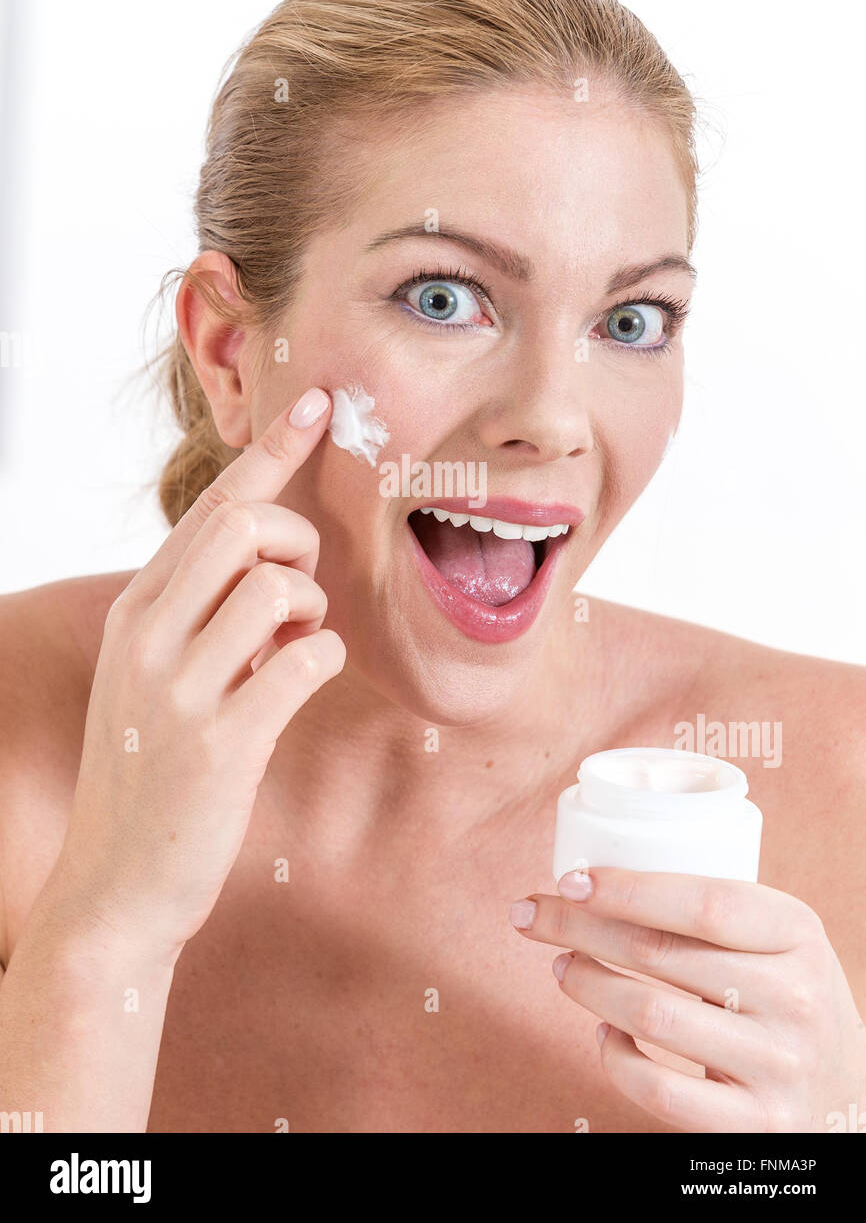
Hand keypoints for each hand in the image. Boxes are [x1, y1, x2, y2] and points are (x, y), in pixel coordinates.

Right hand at [47, 388, 344, 967]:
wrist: (113, 888)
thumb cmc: (151, 774)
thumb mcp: (154, 680)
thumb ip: (200, 617)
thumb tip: (271, 566)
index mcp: (136, 613)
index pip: (210, 508)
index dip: (272, 454)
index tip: (320, 407)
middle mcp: (148, 638)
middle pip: (243, 527)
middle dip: (299, 542)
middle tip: (302, 594)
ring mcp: (180, 690)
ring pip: (277, 587)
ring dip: (312, 607)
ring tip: (298, 644)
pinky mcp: (221, 744)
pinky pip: (303, 661)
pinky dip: (323, 658)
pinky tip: (305, 679)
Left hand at [510, 867, 865, 1130]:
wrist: (847, 1094)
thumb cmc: (788, 998)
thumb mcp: (778, 941)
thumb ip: (713, 912)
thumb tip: (594, 882)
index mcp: (798, 932)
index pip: (702, 901)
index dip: (625, 888)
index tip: (570, 881)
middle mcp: (795, 996)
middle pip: (659, 952)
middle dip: (578, 927)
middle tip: (531, 915)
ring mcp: (778, 1064)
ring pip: (649, 1015)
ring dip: (587, 984)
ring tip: (563, 966)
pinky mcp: (756, 1123)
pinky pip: (659, 1089)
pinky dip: (615, 1057)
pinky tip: (603, 1034)